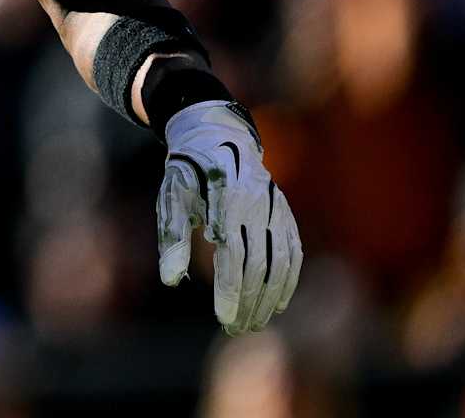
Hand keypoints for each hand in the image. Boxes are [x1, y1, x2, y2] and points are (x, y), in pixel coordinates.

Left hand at [157, 100, 301, 334]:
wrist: (216, 134)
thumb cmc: (188, 172)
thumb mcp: (171, 197)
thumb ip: (172, 236)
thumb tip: (170, 279)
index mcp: (226, 199)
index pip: (233, 255)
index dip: (230, 289)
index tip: (223, 317)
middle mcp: (257, 204)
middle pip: (258, 264)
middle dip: (249, 301)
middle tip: (236, 329)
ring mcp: (275, 208)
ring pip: (279, 262)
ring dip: (269, 298)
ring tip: (254, 323)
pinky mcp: (284, 213)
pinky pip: (293, 251)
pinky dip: (288, 280)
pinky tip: (277, 303)